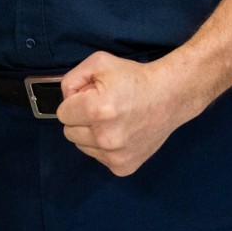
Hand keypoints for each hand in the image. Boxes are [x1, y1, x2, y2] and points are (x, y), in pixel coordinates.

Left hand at [58, 52, 186, 175]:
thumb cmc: (134, 78)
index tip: (91, 96)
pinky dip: (104, 146)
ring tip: (113, 119)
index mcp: (96, 109)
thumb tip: (65, 100)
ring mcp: (114, 156)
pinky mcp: (123, 167)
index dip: (75, 101)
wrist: (169, 96)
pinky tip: (121, 132)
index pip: (62, 113)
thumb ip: (72, 79)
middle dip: (81, 118)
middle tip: (102, 107)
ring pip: (82, 146)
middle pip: (69, 132)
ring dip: (91, 133)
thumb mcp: (99, 62)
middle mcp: (105, 137)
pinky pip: (98, 157)